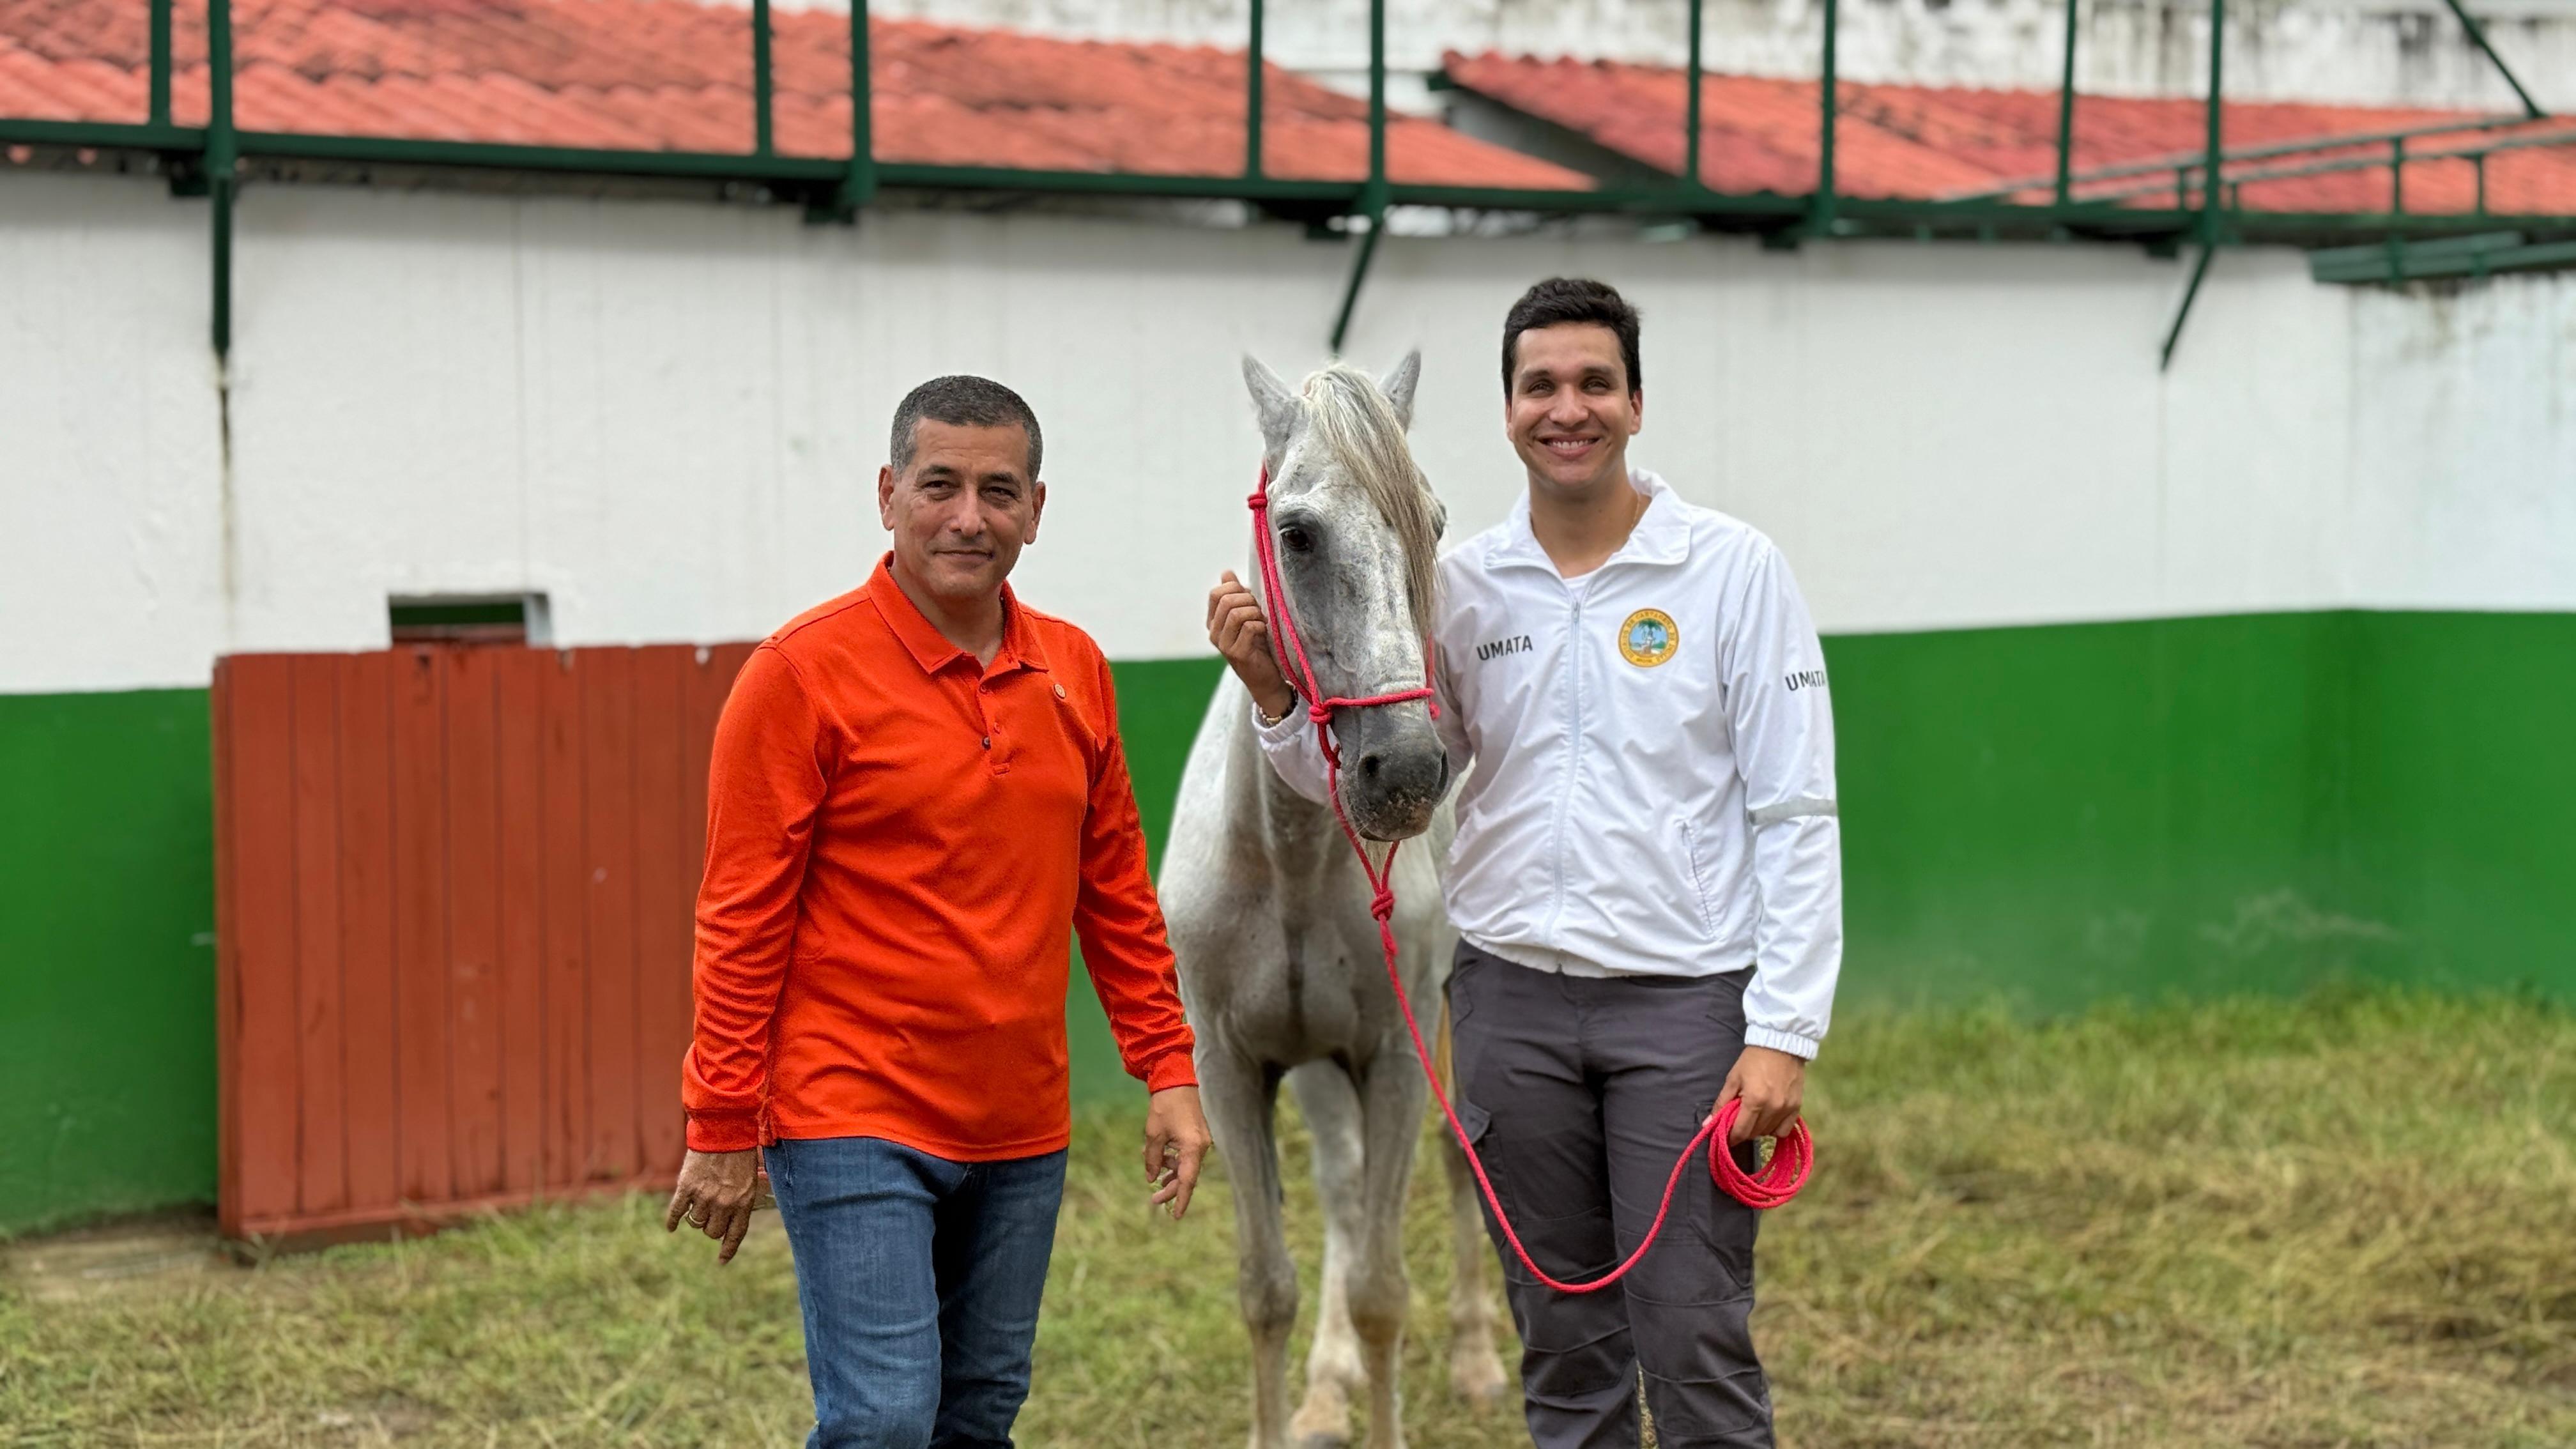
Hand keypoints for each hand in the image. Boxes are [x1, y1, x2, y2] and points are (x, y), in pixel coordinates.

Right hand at [665, 1147, 760, 1263]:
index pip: (735, 1235)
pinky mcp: (686, 1187)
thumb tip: (729, 1224)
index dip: (728, 1250)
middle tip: (712, 1213)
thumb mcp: (748, 1180)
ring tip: (700, 1203)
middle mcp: (723, 1203)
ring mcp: (704, 1196)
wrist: (724, 1129)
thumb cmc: (739, 1153)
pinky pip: (677, 1212)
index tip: (721, 1261)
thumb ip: (739, 1202)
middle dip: (711, 1227)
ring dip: (696, 1217)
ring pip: (695, 1223)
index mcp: (743, 1202)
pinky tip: (671, 1227)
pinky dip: (673, 1221)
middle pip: (712, 1232)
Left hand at [1142, 1085, 1214, 1220]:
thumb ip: (1153, 1159)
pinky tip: (1161, 1159)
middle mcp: (1202, 1146)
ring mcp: (1202, 1140)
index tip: (1175, 1216)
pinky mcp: (1199, 1135)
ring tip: (1154, 1176)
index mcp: (1193, 1147)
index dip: (1180, 1199)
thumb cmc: (1165, 1106)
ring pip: (1188, 1166)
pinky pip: (1188, 1155)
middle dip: (1171, 1189)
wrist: (1176, 1079)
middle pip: (1188, 1176)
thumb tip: (1151, 1178)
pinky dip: (1175, 1161)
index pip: (1188, 1181)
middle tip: (1154, 1200)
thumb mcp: (1153, 1135)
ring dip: (1171, 1173)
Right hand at [1207, 572, 1295, 722]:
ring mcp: (1223, 645)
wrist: (1266, 678)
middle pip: (1226, 601)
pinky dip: (1260, 625)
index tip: (1250, 598)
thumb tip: (1226, 573)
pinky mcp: (1237, 654)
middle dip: (1248, 599)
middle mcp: (1214, 633)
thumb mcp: (1247, 615)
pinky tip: (1264, 632)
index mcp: (1213, 622)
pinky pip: (1249, 627)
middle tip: (1259, 610)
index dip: (1236, 589)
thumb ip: (1236, 595)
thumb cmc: (1258, 645)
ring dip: (1255, 612)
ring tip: (1263, 620)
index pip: (1216, 593)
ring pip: (1236, 613)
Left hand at [1709, 1046, 1805, 1145]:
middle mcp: (1772, 1108)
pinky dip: (1775, 1129)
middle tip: (1738, 1121)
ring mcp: (1786, 1109)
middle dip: (1743, 1131)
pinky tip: (1768, 1118)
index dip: (1731, 1137)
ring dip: (1758, 1129)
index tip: (1726, 1136)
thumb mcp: (1733, 1079)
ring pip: (1768, 1133)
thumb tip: (1708, 1124)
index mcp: (1755, 1101)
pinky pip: (1784, 1130)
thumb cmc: (1753, 1060)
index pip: (1741, 1131)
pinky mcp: (1797, 1107)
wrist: (1780, 1044)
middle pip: (1754, 1134)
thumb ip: (1722, 1103)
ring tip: (1753, 1116)